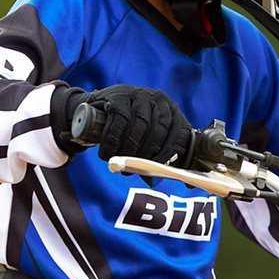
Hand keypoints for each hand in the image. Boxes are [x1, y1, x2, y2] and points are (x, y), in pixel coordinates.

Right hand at [53, 84, 191, 162]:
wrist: (99, 106)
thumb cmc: (129, 127)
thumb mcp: (149, 135)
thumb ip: (162, 154)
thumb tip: (180, 184)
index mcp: (171, 109)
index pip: (176, 132)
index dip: (167, 154)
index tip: (157, 171)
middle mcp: (158, 99)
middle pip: (157, 130)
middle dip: (146, 154)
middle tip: (134, 170)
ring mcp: (139, 95)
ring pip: (139, 126)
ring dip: (129, 149)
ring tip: (120, 164)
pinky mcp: (119, 97)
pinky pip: (120, 121)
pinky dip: (113, 140)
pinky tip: (107, 152)